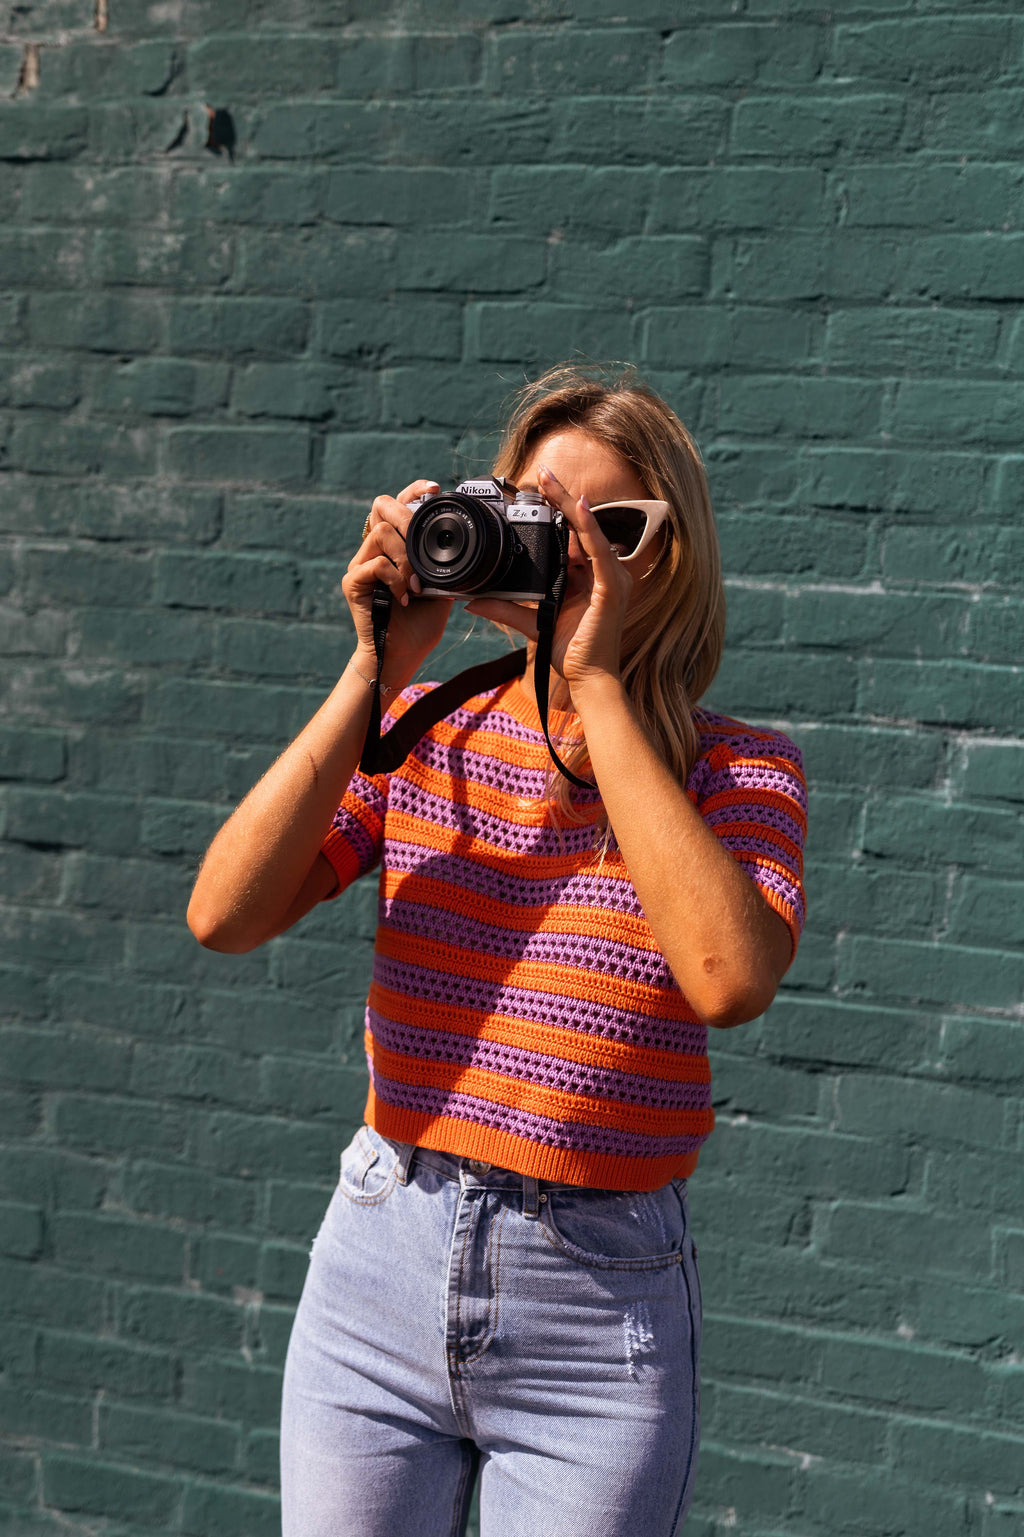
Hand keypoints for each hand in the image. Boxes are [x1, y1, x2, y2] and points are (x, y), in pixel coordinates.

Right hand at [341, 479, 453, 688]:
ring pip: (381, 534)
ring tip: (416, 584)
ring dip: (406, 556)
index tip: (434, 488)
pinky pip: (376, 564)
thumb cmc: (419, 626)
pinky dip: (396, 578)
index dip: (413, 491)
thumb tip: (464, 546)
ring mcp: (360, 565)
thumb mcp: (441, 590)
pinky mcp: (352, 582)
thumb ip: (444, 566)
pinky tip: (404, 597)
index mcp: (393, 549)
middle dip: (405, 516)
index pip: (397, 507)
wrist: (402, 656)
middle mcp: (373, 551)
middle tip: (420, 539)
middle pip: (381, 507)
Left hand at [466, 466, 633, 694]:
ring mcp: (612, 579)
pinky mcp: (612, 589)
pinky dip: (588, 528)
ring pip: (590, 531)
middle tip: (540, 473)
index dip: (557, 512)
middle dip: (562, 498)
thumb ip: (505, 608)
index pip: (574, 536)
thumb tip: (472, 600)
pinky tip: (577, 508)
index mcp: (589, 577)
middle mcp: (603, 573)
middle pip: (582, 527)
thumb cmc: (567, 652)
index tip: (535, 491)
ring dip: (571, 503)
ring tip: (550, 481)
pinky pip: (599, 552)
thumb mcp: (531, 623)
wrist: (587, 680)